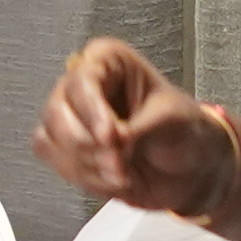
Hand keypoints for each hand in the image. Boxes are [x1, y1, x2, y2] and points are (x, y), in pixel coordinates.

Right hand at [33, 37, 237, 217]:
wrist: (189, 169)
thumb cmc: (183, 130)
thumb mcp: (169, 120)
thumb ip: (137, 129)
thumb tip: (111, 142)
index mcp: (109, 62)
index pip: (82, 80)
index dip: (92, 111)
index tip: (111, 137)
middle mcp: (84, 85)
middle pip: (56, 110)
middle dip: (88, 144)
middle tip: (119, 161)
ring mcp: (72, 116)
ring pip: (51, 137)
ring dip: (87, 163)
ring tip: (123, 172)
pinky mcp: (67, 146)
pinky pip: (54, 159)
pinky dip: (82, 175)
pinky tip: (112, 178)